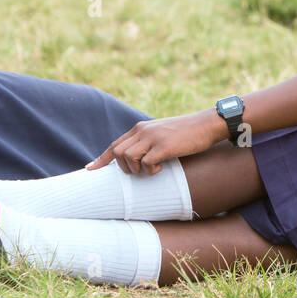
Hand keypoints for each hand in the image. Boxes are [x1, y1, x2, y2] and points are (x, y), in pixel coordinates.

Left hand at [88, 110, 225, 174]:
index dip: (101, 159)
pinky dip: (151, 170)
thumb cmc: (185, 133)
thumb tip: (134, 158)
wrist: (205, 124)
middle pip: (118, 153)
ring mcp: (153, 138)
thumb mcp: (161, 133)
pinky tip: (161, 168)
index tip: (90, 170)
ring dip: (137, 170)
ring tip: (151, 169)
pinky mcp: (164, 146)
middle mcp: (143, 131)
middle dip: (124, 169)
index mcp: (140, 128)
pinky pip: (146, 163)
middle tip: (139, 173)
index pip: (115, 145)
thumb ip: (147, 141)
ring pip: (128, 158)